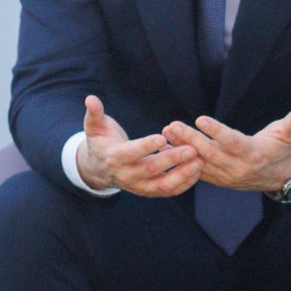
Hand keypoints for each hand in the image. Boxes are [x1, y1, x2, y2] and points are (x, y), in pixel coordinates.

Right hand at [75, 95, 202, 197]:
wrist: (99, 169)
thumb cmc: (101, 142)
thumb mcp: (94, 127)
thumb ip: (94, 113)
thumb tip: (90, 99)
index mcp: (114, 158)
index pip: (131, 153)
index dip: (146, 146)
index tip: (163, 137)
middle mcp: (127, 175)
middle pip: (151, 169)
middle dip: (173, 159)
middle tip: (192, 148)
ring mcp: (139, 186)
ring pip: (163, 185)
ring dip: (183, 174)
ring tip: (200, 161)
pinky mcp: (149, 191)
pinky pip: (169, 191)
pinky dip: (185, 183)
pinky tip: (198, 170)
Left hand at [164, 108, 290, 192]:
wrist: (281, 178)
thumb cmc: (283, 149)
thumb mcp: (289, 134)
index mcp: (254, 154)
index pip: (232, 142)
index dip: (217, 131)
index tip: (200, 119)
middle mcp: (239, 168)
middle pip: (211, 153)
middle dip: (190, 140)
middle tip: (172, 125)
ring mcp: (227, 176)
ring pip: (201, 162)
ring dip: (181, 149)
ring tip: (165, 134)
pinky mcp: (219, 180)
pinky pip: (197, 171)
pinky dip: (182, 161)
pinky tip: (167, 148)